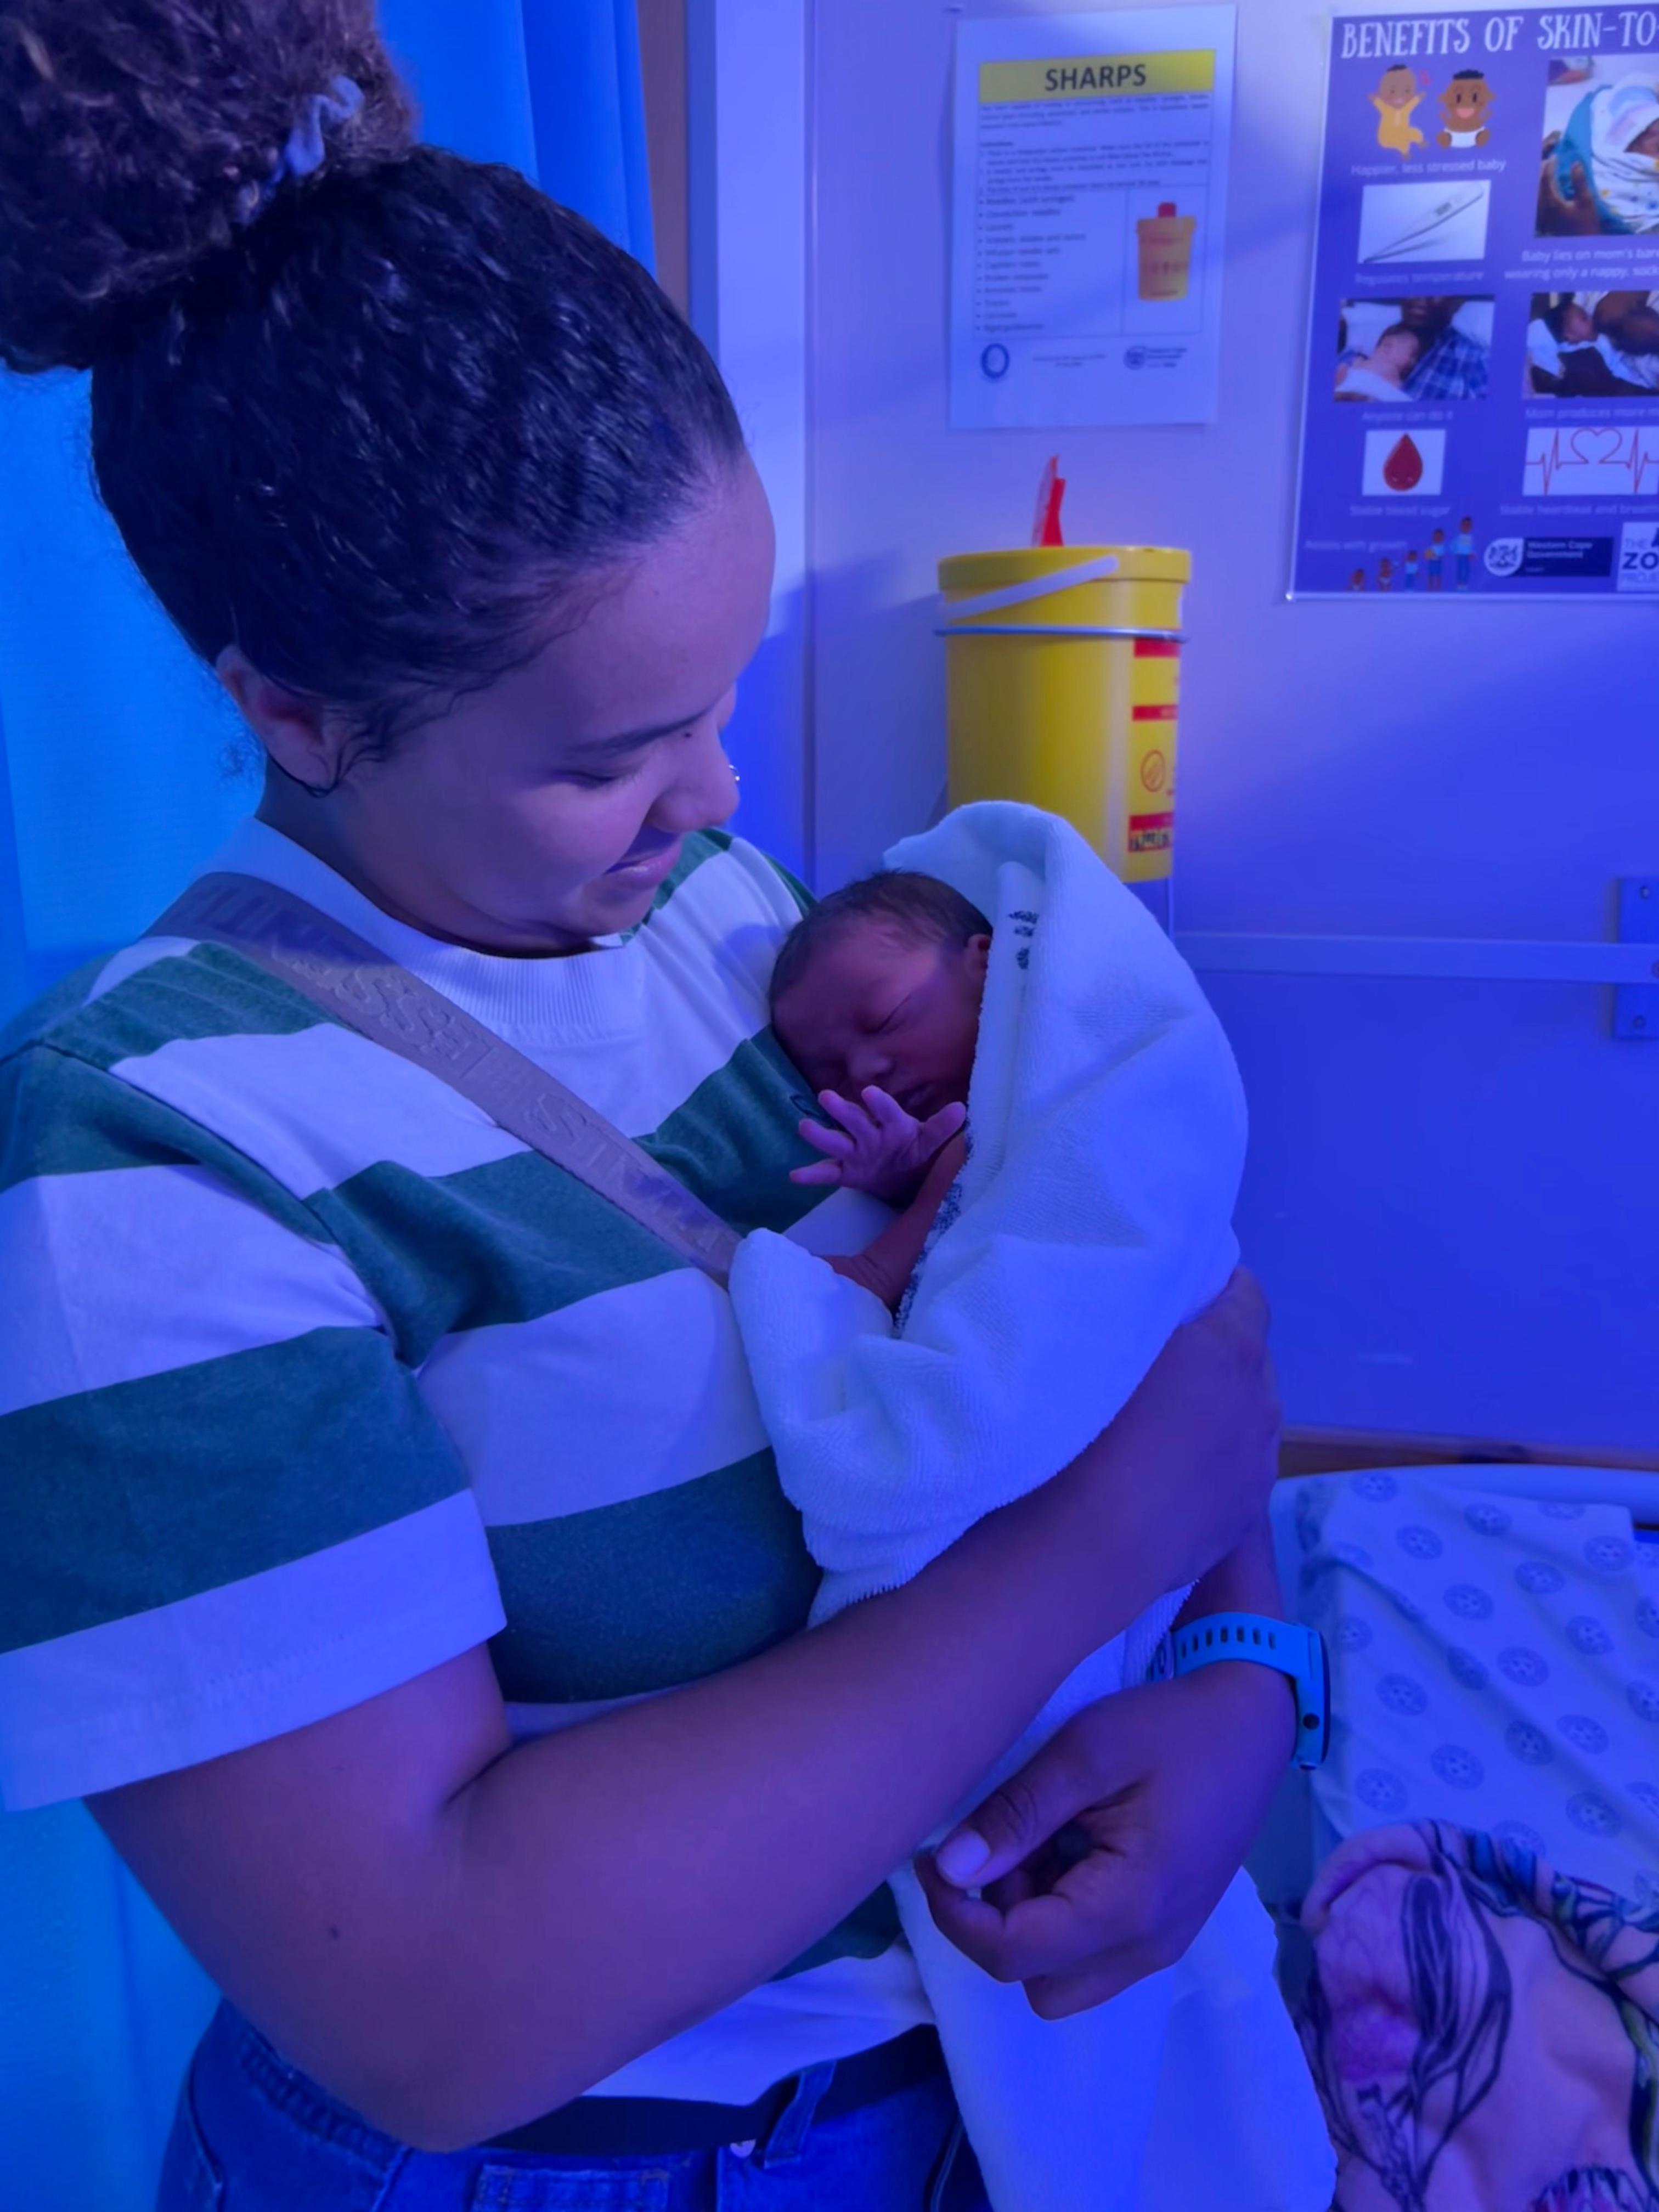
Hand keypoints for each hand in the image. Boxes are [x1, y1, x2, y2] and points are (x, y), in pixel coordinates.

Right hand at [789, 1085, 966, 1201]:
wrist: (902, 1174)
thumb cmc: (914, 1148)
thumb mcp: (929, 1140)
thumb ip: (941, 1127)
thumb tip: (962, 1109)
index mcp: (892, 1124)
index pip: (887, 1111)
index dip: (880, 1104)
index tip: (870, 1093)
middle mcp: (869, 1133)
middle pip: (854, 1120)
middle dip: (842, 1110)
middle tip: (826, 1097)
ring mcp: (854, 1151)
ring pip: (836, 1141)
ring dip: (820, 1135)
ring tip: (804, 1127)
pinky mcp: (845, 1171)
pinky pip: (827, 1172)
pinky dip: (812, 1174)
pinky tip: (795, 1175)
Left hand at [915, 1664, 1294, 2015]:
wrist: (1252, 1723)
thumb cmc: (1171, 1728)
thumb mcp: (1086, 1751)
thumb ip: (1017, 1814)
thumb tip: (949, 1868)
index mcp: (1130, 1907)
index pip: (1015, 1953)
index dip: (956, 1915)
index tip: (932, 1857)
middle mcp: (1149, 1948)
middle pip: (1033, 1982)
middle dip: (997, 1923)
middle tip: (1006, 1845)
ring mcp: (1161, 1946)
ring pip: (1060, 1979)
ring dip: (1029, 1923)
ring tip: (1042, 1840)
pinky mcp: (1163, 1931)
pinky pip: (1090, 1956)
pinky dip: (1061, 1917)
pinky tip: (1070, 1847)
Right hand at [1043, 1269, 1280, 1604]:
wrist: (1095, 1541)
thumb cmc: (1092, 1427)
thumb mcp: (1112, 1345)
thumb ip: (1145, 1318)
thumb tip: (1157, 1306)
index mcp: (1232, 1351)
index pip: (1249, 1295)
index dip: (1221, 1284)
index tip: (1189, 1287)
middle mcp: (1261, 1404)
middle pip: (1252, 1359)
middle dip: (1220, 1351)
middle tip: (1171, 1358)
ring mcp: (1259, 1465)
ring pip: (1250, 1419)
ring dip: (1223, 1410)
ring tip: (1173, 1421)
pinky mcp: (1246, 1517)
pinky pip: (1239, 1470)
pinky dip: (1217, 1460)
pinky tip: (1176, 1474)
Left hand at [1537, 153, 1601, 234]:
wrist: (1578, 247)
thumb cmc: (1585, 225)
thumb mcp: (1586, 202)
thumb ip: (1579, 182)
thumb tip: (1575, 163)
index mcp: (1551, 202)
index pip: (1546, 178)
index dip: (1550, 164)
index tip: (1555, 155)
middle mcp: (1540, 208)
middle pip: (1535, 182)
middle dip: (1540, 167)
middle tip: (1547, 156)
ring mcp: (1538, 213)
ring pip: (1533, 190)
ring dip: (1538, 176)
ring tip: (1544, 164)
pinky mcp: (1539, 217)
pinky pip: (1535, 197)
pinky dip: (1538, 186)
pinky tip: (1543, 179)